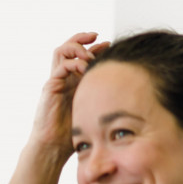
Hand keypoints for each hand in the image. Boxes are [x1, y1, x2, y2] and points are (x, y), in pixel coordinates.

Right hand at [28, 31, 109, 159]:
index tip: (109, 45)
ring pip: (61, 51)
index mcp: (73, 81)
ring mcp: (55, 81)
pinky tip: (85, 69)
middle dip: (83, 38)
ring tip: (89, 52)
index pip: (81, 54)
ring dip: (77, 47)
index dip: (95, 46)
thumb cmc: (74, 133)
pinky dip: (74, 63)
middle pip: (69, 47)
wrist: (54, 147)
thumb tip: (132, 92)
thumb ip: (105, 97)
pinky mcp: (50, 87)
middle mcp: (63, 78)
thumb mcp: (95, 109)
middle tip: (97, 36)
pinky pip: (60, 67)